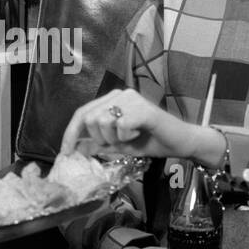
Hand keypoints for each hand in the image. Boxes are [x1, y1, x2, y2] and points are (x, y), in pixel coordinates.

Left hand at [59, 88, 223, 164]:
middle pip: (89, 118)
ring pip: (103, 121)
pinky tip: (138, 134)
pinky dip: (127, 137)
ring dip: (114, 139)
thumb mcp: (119, 146)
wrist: (182, 142)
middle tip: (117, 144)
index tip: (66, 153)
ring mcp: (132, 99)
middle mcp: (121, 95)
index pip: (82, 113)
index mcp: (112, 100)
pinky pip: (121, 125)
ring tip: (130, 139)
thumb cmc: (152, 141)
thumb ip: (99, 144)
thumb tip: (77, 148)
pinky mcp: (143, 108)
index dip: (71, 133)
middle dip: (99, 139)